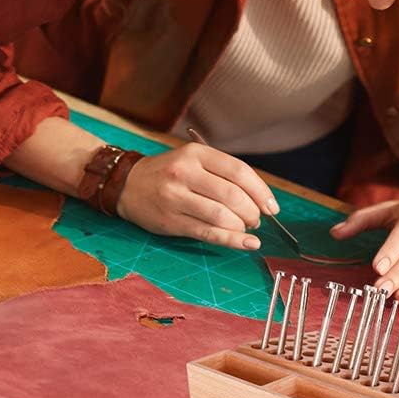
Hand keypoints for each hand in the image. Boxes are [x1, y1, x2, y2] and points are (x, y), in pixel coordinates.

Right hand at [117, 144, 277, 249]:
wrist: (126, 184)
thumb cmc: (169, 173)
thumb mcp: (194, 160)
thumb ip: (223, 174)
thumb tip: (259, 199)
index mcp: (196, 154)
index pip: (238, 171)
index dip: (260, 191)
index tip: (272, 206)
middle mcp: (185, 173)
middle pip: (232, 195)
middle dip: (252, 212)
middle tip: (256, 219)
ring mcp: (176, 198)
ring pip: (221, 216)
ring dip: (242, 226)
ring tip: (246, 229)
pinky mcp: (171, 221)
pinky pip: (207, 233)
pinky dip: (231, 240)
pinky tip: (246, 243)